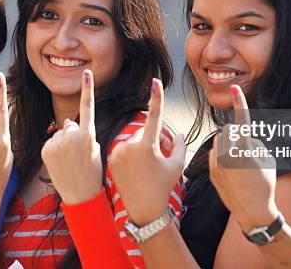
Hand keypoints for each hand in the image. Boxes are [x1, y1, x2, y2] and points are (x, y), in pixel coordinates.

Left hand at [41, 69, 101, 204]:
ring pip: (59, 134)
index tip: (87, 73)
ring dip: (62, 144)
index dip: (88, 88)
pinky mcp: (46, 149)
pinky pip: (50, 142)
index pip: (88, 107)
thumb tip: (66, 123)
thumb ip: (82, 133)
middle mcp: (73, 136)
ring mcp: (58, 143)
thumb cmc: (91, 172)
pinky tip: (59, 163)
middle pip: (69, 125)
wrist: (80, 194)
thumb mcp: (94, 149)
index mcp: (89, 135)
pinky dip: (53, 150)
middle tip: (78, 156)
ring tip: (68, 162)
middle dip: (72, 135)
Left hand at [108, 78, 184, 225]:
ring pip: (134, 139)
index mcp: (148, 147)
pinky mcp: (111, 158)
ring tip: (149, 166)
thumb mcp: (178, 164)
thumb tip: (174, 133)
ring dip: (142, 146)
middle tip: (163, 154)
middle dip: (155, 139)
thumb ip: (179, 144)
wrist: (143, 209)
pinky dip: (131, 153)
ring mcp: (118, 152)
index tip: (156, 81)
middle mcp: (130, 147)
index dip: (157, 98)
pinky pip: (124, 147)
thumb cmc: (163, 187)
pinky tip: (136, 169)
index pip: (155, 116)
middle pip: (145, 131)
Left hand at [209, 84, 278, 232]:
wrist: (252, 211)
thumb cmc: (265, 184)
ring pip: (219, 142)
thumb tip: (242, 136)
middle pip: (228, 132)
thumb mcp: (267, 159)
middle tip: (246, 153)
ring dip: (227, 146)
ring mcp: (216, 163)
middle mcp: (228, 154)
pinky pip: (214, 154)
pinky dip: (221, 158)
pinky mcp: (210, 170)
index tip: (236, 88)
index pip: (242, 121)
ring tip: (238, 165)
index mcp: (244, 150)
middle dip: (236, 136)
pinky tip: (231, 173)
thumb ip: (254, 142)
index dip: (240, 103)